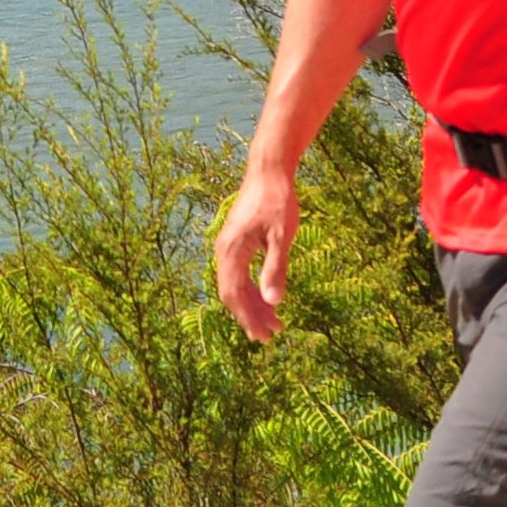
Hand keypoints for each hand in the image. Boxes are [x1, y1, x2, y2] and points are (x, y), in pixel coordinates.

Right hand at [209, 165, 297, 343]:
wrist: (269, 170)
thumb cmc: (277, 200)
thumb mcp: (281, 236)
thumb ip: (275, 269)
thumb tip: (273, 302)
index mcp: (232, 250)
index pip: (234, 294)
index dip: (247, 317)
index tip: (263, 336)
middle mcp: (225, 250)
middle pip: (233, 293)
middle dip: (250, 316)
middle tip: (270, 336)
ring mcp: (229, 246)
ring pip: (237, 284)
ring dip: (253, 304)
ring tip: (274, 322)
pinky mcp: (237, 241)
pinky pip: (240, 273)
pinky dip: (253, 289)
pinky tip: (268, 298)